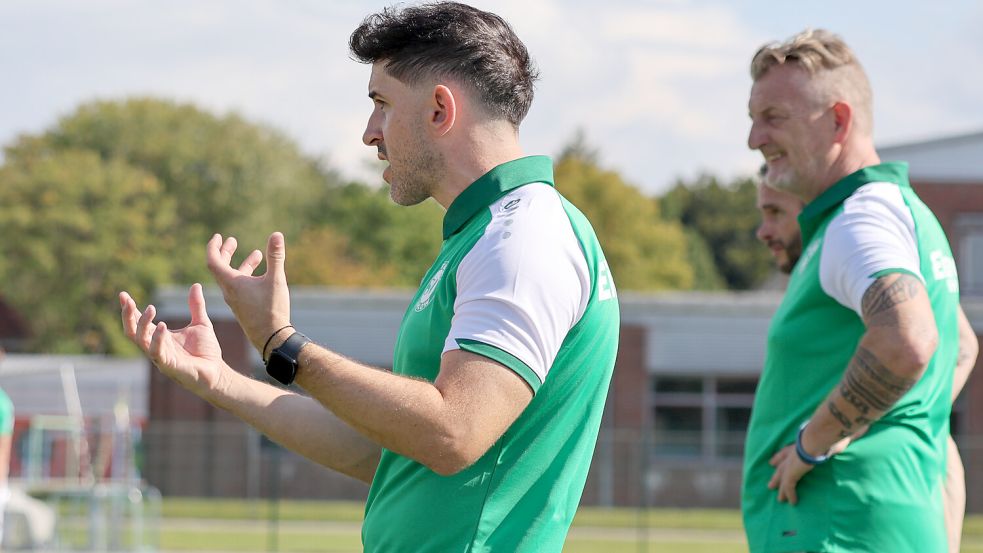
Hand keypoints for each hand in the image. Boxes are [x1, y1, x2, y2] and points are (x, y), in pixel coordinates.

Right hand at [120, 283, 226, 394]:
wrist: (217, 372)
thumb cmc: (206, 351)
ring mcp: (160, 357)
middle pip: (132, 332)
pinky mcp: (169, 365)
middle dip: (127, 316)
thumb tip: (195, 285)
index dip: (129, 309)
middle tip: (127, 300)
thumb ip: (196, 305)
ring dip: (142, 324)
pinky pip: (157, 353)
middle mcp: (155, 346)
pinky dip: (157, 339)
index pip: (139, 322)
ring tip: (151, 309)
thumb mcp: (201, 323)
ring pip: (141, 341)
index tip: (123, 294)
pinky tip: (161, 326)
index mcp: (160, 337)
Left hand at [206, 232, 290, 351]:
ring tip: (257, 254)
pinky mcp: (243, 308)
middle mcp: (229, 292)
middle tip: (232, 240)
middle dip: (226, 252)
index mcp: (231, 283)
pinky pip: (240, 287)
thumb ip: (275, 256)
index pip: (213, 261)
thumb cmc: (272, 309)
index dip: (213, 247)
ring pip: (233, 278)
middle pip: (220, 268)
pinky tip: (262, 276)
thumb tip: (277, 234)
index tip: (218, 236)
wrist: (271, 338)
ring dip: (242, 264)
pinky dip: (247, 276)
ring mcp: (235, 301)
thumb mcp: (276, 280)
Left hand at [767, 428, 865, 503]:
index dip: (781, 456)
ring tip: (779, 498)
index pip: (788, 450)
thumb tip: (861, 430)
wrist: (821, 435)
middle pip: (781, 465)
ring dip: (781, 488)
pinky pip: (789, 486)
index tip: (773, 461)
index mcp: (801, 442)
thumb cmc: (830, 432)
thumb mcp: (836, 433)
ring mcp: (791, 462)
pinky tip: (791, 502)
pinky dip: (790, 494)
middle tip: (770, 483)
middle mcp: (794, 451)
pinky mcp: (792, 472)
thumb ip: (844, 434)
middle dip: (776, 474)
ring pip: (783, 478)